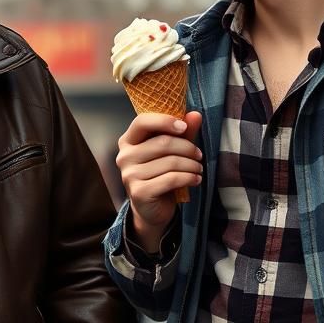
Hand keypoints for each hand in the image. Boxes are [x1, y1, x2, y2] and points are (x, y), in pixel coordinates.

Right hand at [115, 111, 202, 252]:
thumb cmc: (160, 174)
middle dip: (187, 148)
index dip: (165, 121)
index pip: (142, 122)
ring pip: (170, 162)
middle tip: (199, 155)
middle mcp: (124, 156)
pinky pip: (171, 179)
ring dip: (191, 165)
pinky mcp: (139, 192)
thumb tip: (195, 114)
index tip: (184, 127)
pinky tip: (196, 180)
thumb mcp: (172, 151)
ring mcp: (129, 175)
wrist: (151, 208)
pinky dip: (189, 178)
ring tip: (198, 169)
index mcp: (128, 141)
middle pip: (163, 142)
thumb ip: (182, 132)